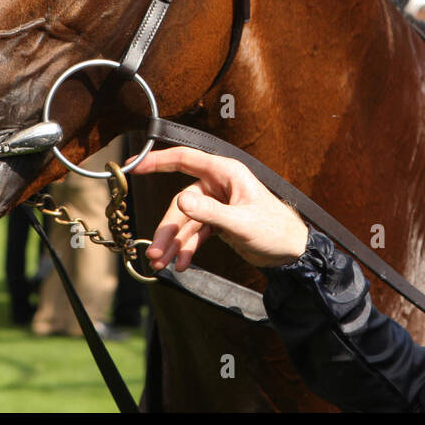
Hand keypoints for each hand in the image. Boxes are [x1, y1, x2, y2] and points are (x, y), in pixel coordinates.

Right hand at [134, 146, 308, 270]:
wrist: (292, 251)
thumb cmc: (274, 229)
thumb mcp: (240, 222)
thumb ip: (210, 213)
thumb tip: (179, 202)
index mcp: (225, 173)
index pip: (185, 159)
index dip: (157, 161)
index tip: (132, 165)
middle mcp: (218, 185)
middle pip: (180, 203)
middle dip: (167, 229)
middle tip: (155, 253)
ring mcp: (217, 204)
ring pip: (185, 222)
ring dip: (173, 243)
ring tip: (162, 265)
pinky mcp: (218, 222)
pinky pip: (195, 233)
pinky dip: (187, 248)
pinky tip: (183, 265)